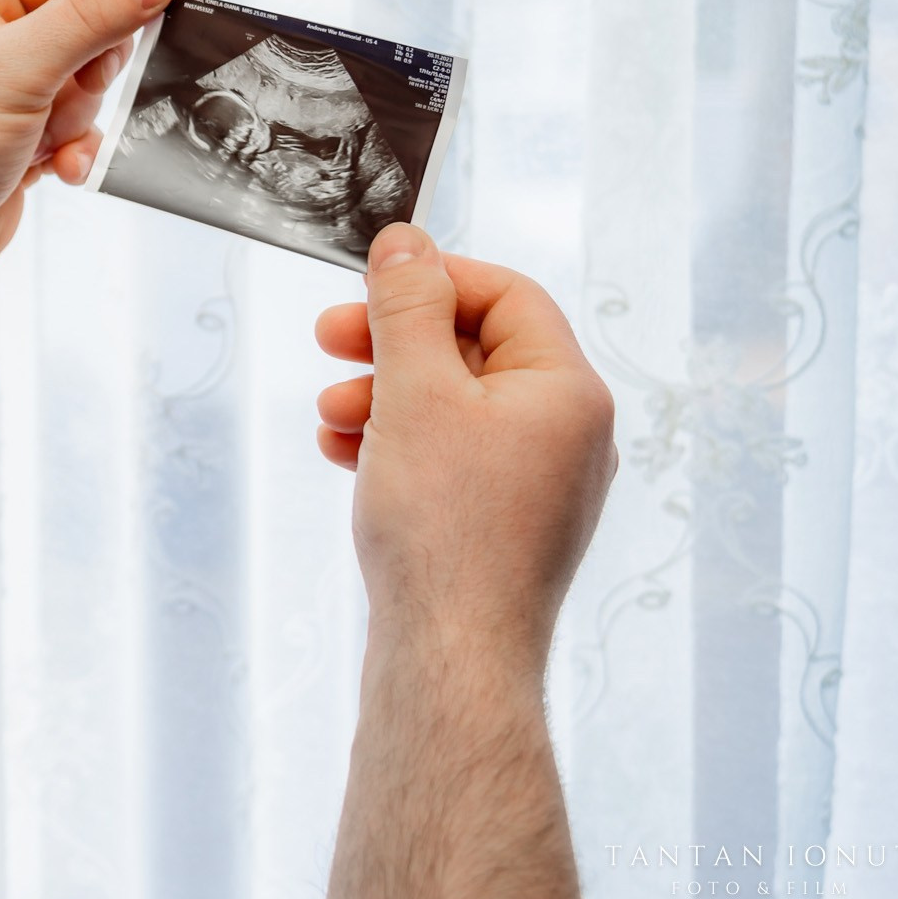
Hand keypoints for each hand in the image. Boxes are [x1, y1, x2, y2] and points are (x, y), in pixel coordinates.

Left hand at [0, 0, 175, 299]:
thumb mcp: (18, 70)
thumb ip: (90, 18)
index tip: (163, 9)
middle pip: (85, 28)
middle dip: (89, 72)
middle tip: (63, 96)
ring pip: (83, 86)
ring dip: (76, 119)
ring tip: (41, 141)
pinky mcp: (12, 139)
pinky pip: (71, 129)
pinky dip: (72, 150)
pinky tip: (56, 171)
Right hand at [313, 224, 617, 666]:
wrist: (451, 656)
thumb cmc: (443, 526)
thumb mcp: (414, 391)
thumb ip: (407, 308)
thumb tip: (407, 242)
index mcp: (568, 392)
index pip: (507, 296)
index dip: (434, 279)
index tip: (368, 284)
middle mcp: (568, 435)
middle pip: (475, 350)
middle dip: (394, 343)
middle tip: (330, 338)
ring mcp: (540, 485)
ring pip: (455, 408)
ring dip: (384, 396)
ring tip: (329, 414)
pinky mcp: (505, 527)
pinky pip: (451, 459)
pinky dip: (398, 445)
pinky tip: (345, 454)